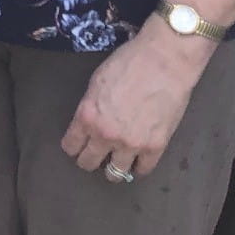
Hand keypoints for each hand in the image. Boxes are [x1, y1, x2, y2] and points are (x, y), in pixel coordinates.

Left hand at [61, 27, 211, 179]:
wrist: (164, 61)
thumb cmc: (130, 63)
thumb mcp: (97, 82)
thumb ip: (90, 106)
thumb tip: (89, 122)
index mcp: (87, 116)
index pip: (71, 146)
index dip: (73, 146)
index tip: (77, 146)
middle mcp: (105, 134)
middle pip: (88, 162)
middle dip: (89, 159)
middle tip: (95, 155)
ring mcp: (131, 143)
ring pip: (115, 173)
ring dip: (113, 168)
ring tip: (116, 162)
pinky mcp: (155, 146)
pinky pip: (143, 169)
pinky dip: (139, 166)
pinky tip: (138, 160)